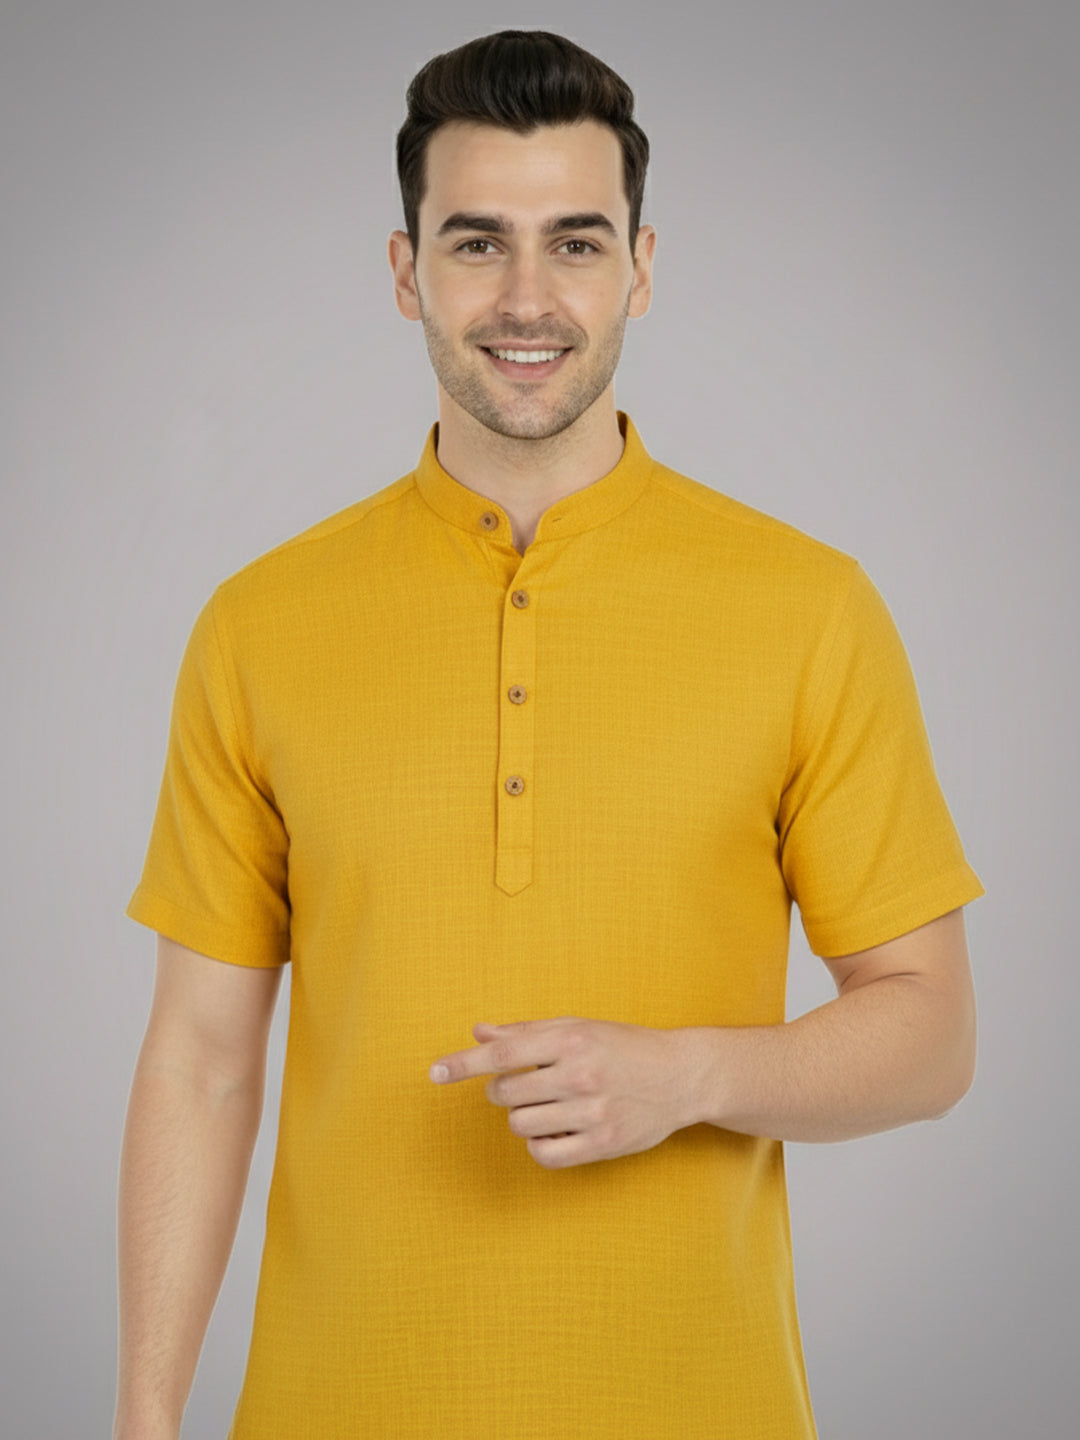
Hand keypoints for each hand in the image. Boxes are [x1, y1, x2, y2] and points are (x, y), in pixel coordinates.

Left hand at [429, 1017, 703, 1168]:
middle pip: (505, 1092)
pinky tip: (556, 1130)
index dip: (463, 1063)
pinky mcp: (602, 1143)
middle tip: (532, 1084)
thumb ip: (526, 1032)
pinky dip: (540, 1144)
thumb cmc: (622, 1046)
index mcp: (570, 1038)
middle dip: (506, 1090)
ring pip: (520, 1124)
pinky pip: (543, 1154)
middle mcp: (580, 1073)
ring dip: (524, 1117)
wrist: (680, 1075)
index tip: (435, 1073)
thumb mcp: (577, 1027)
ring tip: (550, 1106)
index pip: (502, 1053)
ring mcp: (592, 1110)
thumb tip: (479, 1032)